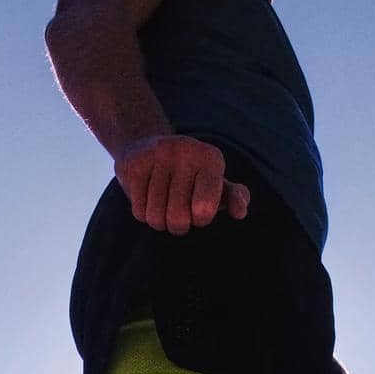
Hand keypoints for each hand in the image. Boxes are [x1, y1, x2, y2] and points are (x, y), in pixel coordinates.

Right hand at [115, 134, 250, 235]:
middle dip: (178, 225)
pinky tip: (147, 196)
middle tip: (178, 213)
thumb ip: (234, 197)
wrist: (151, 147)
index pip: (204, 210)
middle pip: (178, 219)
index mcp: (211, 158)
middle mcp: (186, 150)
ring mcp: (158, 154)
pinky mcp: (134, 162)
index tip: (200, 209)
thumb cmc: (192, 177)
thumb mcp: (217, 185)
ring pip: (155, 217)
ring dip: (159, 221)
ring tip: (163, 206)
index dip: (201, 219)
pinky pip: (139, 210)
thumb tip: (240, 211)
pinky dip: (143, 212)